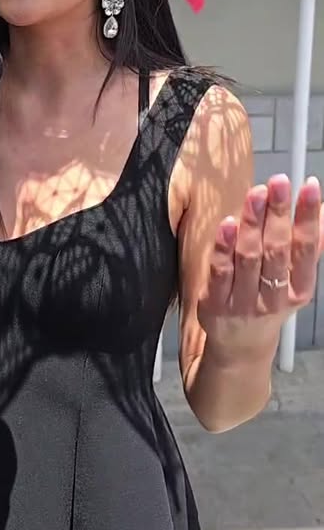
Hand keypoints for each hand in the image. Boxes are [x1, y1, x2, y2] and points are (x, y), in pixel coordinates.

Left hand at [198, 174, 323, 362]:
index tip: (309, 187)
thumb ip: (308, 247)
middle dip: (278, 213)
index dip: (308, 216)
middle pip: (277, 250)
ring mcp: (243, 302)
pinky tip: (228, 224)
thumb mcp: (295, 279)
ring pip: (249, 257)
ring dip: (252, 223)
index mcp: (299, 289)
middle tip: (278, 183)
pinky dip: (224, 246)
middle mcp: (274, 297)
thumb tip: (322, 210)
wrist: (241, 345)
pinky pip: (220, 270)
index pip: (306, 249)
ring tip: (256, 194)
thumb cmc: (269, 300)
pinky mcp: (215, 302)